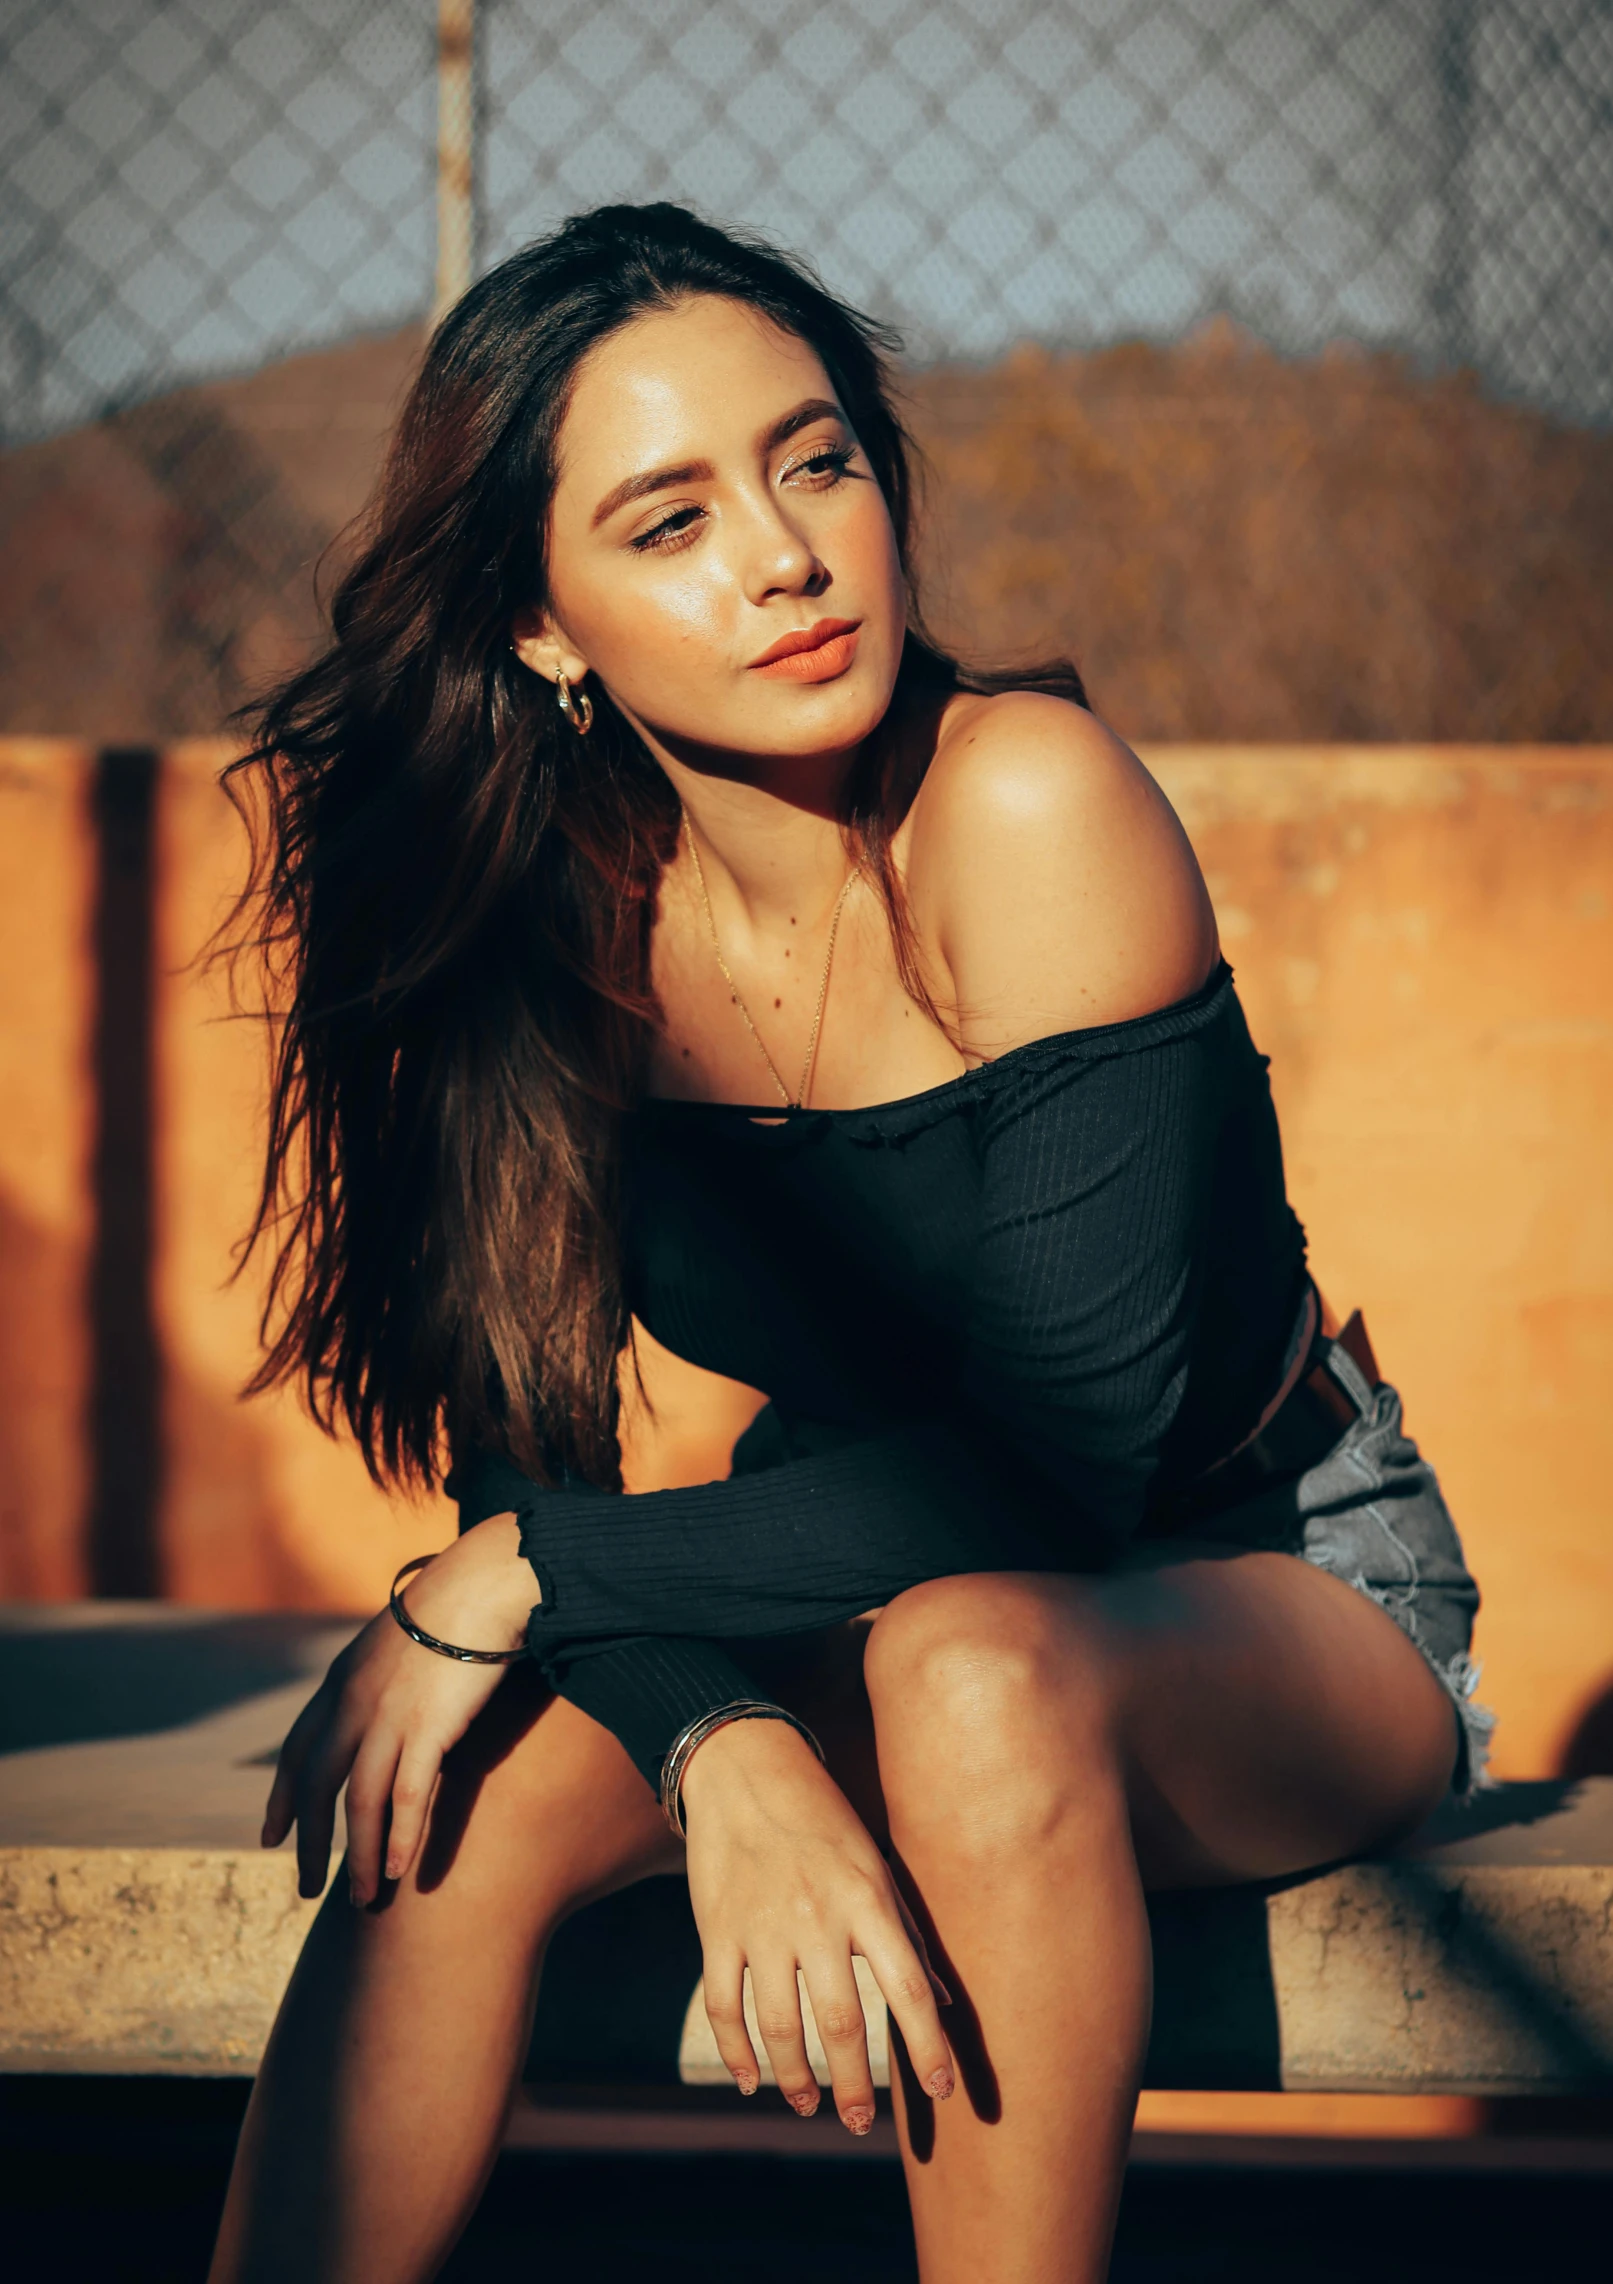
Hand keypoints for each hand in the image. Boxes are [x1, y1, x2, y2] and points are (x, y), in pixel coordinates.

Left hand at [261, 1513, 533, 1904]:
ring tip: (361, 1900)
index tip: (273, 1835)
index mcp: (341, 1680)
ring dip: (358, 1856)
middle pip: (316, 1786)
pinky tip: (399, 1870)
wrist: (483, 1582)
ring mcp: (388, 1716)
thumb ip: (379, 1676)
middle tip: (307, 1887)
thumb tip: (380, 1702)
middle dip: (309, 1843)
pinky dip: (400, 1837)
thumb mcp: (395, 1638)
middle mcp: (352, 1702)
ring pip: (359, 1803)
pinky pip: (406, 1795)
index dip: (281, 1797)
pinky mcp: (428, 1727)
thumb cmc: (453, 1606)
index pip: (296, 1749)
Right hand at [680, 1717, 953, 2134]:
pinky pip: (725, 2006)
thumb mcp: (875, 1864)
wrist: (744, 1767)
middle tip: (860, 2123)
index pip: (907, 1987)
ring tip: (810, 2106)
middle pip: (842, 2023)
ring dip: (797, 2080)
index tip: (942, 2092)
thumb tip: (943, 2000)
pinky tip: (752, 2078)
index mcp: (866, 1898)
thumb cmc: (823, 1818)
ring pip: (782, 2027)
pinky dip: (737, 2051)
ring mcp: (763, 1925)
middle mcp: (817, 1916)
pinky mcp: (717, 1929)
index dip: (927, 2047)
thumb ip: (907, 1932)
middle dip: (856, 2085)